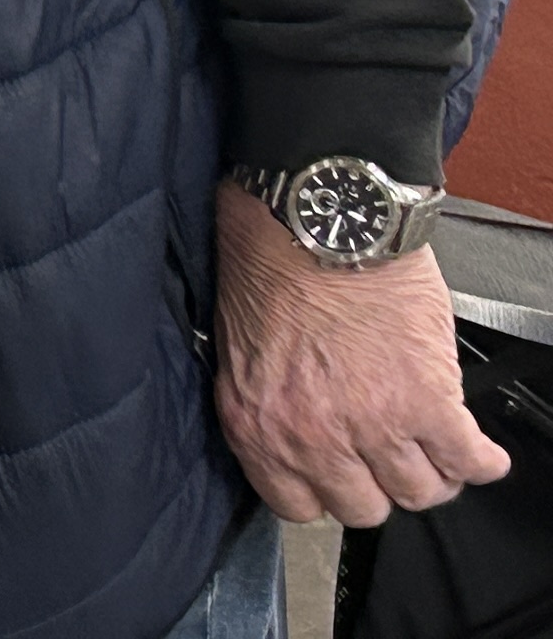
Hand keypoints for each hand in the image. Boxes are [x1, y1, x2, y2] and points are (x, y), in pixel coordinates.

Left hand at [213, 180, 508, 524]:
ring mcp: (373, 424)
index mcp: (256, 422)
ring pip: (420, 491)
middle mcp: (312, 435)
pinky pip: (469, 460)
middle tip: (390, 455)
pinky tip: (477, 447)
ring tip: (433, 446)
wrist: (316, 213)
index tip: (340, 473)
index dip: (326, 488)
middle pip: (365, 508)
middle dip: (379, 482)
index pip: (297, 504)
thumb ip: (267, 400)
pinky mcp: (427, 402)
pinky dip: (481, 459)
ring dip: (432, 470)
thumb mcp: (240, 344)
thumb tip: (295, 428)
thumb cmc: (269, 256)